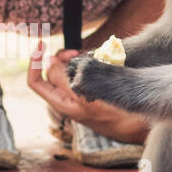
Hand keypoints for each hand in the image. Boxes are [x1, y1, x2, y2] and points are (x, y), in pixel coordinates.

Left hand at [26, 41, 148, 144]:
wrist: (136, 126)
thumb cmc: (112, 116)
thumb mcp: (84, 98)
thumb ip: (63, 80)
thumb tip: (48, 61)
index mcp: (60, 102)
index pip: (35, 81)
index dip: (34, 62)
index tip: (43, 45)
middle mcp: (67, 97)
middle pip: (52, 70)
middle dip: (60, 57)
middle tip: (75, 53)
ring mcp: (80, 91)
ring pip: (67, 68)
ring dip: (73, 57)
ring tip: (88, 55)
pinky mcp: (93, 87)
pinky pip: (82, 70)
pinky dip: (85, 60)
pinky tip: (98, 58)